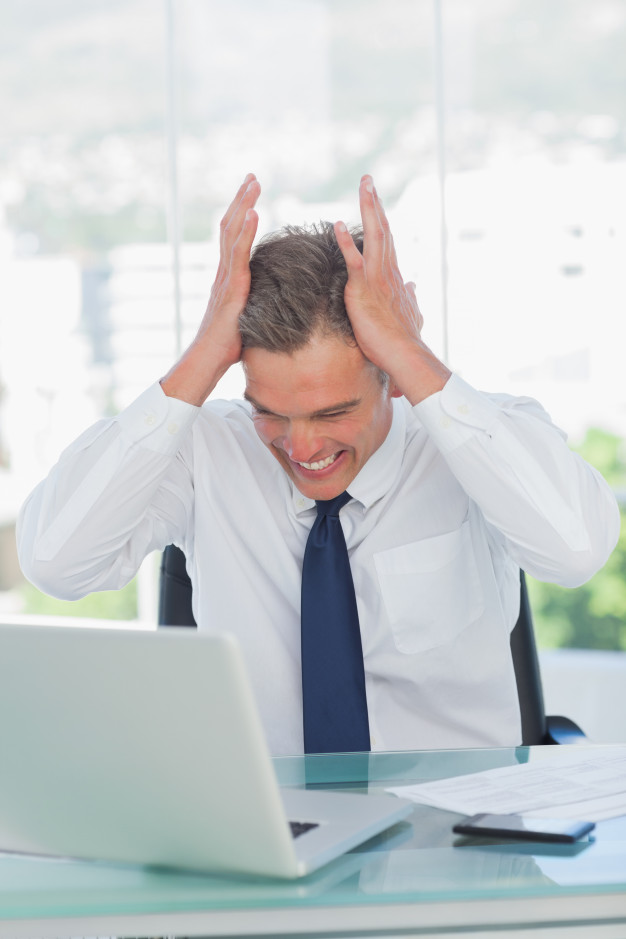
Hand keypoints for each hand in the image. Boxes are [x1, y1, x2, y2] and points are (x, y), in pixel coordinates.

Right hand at [161, 174, 260, 404]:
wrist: (210, 359)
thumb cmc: (229, 345)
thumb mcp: (248, 316)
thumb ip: (256, 303)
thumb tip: (273, 301)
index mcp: (228, 276)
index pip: (233, 237)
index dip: (241, 213)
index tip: (251, 193)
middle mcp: (223, 271)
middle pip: (230, 226)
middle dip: (241, 199)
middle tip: (252, 176)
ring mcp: (225, 277)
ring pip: (232, 233)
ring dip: (243, 205)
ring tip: (253, 183)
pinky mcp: (231, 287)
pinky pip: (238, 254)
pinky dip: (244, 231)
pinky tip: (252, 213)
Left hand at [334, 175, 449, 403]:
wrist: (405, 355)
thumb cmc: (402, 340)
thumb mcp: (408, 313)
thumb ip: (410, 297)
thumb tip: (413, 285)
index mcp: (393, 277)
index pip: (386, 241)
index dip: (380, 219)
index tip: (375, 200)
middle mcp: (388, 272)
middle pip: (382, 230)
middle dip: (374, 204)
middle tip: (367, 180)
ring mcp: (377, 279)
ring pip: (374, 236)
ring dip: (368, 209)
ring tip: (363, 186)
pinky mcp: (365, 290)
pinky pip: (355, 262)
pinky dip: (346, 243)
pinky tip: (336, 225)